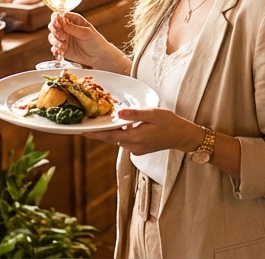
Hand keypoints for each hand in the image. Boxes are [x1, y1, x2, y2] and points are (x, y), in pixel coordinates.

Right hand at [48, 12, 119, 70]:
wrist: (98, 56)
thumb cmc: (95, 41)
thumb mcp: (86, 33)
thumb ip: (74, 28)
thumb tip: (62, 23)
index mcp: (74, 20)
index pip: (61, 16)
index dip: (56, 19)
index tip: (56, 24)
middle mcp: (67, 28)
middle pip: (54, 26)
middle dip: (55, 30)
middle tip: (62, 36)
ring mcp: (64, 38)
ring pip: (52, 37)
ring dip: (55, 41)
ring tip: (63, 46)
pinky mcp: (62, 48)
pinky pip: (54, 48)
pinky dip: (55, 49)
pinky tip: (60, 52)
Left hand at [83, 107, 201, 155]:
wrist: (182, 136)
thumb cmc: (170, 123)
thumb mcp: (153, 113)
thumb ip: (135, 114)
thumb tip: (119, 113)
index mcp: (135, 138)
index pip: (110, 136)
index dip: (95, 134)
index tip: (82, 131)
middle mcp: (133, 147)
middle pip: (112, 138)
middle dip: (100, 132)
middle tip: (88, 125)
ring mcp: (136, 150)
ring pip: (119, 140)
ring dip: (112, 132)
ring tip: (103, 122)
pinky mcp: (140, 149)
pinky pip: (126, 141)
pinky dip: (121, 134)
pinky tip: (122, 126)